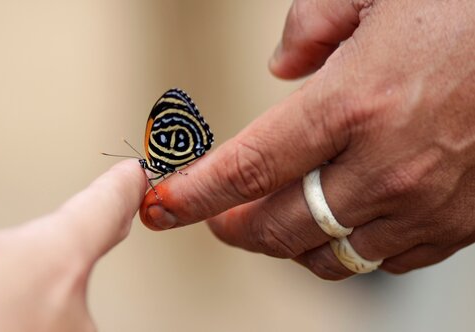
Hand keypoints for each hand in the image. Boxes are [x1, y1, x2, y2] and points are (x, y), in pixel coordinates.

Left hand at [140, 0, 474, 279]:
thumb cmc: (465, 12)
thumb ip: (309, 25)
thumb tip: (281, 68)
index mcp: (354, 102)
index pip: (248, 168)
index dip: (195, 194)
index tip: (162, 206)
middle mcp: (387, 164)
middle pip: (279, 225)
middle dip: (232, 226)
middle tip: (213, 216)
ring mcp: (424, 202)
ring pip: (328, 254)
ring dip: (285, 243)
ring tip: (268, 222)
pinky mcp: (457, 224)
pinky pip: (381, 259)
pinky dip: (344, 248)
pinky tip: (333, 224)